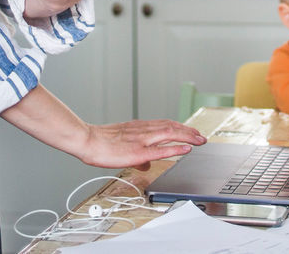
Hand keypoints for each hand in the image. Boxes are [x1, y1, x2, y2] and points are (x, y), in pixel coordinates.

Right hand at [75, 119, 207, 169]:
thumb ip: (138, 153)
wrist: (87, 140)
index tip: (192, 131)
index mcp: (139, 127)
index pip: (165, 124)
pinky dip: (176, 148)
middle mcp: (143, 130)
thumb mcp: (121, 145)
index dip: (181, 127)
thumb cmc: (100, 143)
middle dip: (189, 131)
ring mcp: (142, 140)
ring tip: (200, 140)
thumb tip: (147, 164)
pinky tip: (186, 149)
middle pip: (172, 127)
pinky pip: (161, 149)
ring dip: (188, 136)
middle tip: (202, 136)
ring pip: (170, 134)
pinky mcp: (138, 151)